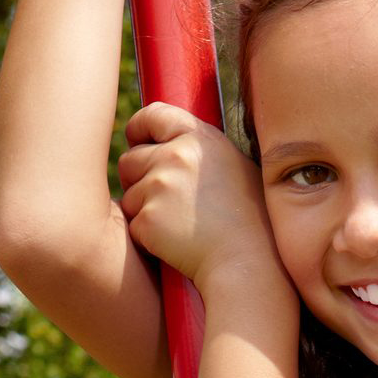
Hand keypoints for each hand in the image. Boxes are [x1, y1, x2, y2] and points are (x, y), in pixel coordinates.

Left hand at [117, 101, 281, 292]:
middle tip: (167, 200)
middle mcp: (177, 156)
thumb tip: (168, 140)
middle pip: (130, 159)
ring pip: (129, 195)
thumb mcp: (234, 168)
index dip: (140, 129)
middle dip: (139, 179)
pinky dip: (148, 236)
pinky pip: (133, 224)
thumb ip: (199, 151)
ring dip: (144, 209)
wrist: (249, 262)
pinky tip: (177, 242)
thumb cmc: (249, 219)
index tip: (138, 141)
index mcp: (200, 139)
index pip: (154, 115)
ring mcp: (159, 187)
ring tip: (181, 224)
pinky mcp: (147, 219)